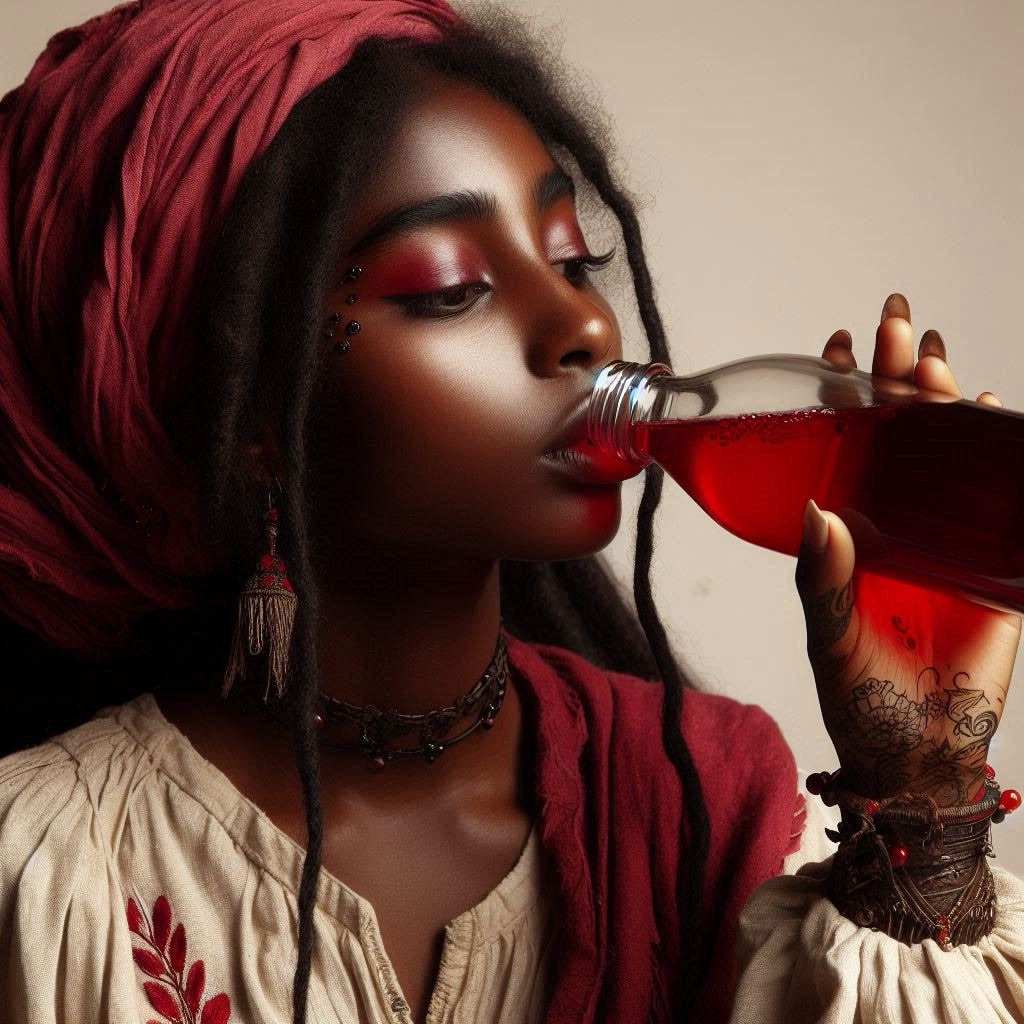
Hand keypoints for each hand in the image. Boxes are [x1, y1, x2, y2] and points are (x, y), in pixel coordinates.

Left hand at [796, 293, 1020, 805]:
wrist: (919, 751)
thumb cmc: (861, 698)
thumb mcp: (830, 637)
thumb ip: (822, 581)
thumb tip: (816, 513)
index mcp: (849, 533)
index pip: (842, 449)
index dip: (842, 398)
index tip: (836, 347)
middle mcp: (894, 522)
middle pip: (896, 434)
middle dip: (896, 375)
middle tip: (895, 323)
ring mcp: (944, 536)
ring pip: (946, 452)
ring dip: (944, 400)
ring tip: (935, 354)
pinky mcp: (993, 561)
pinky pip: (999, 495)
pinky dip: (996, 451)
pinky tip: (990, 410)